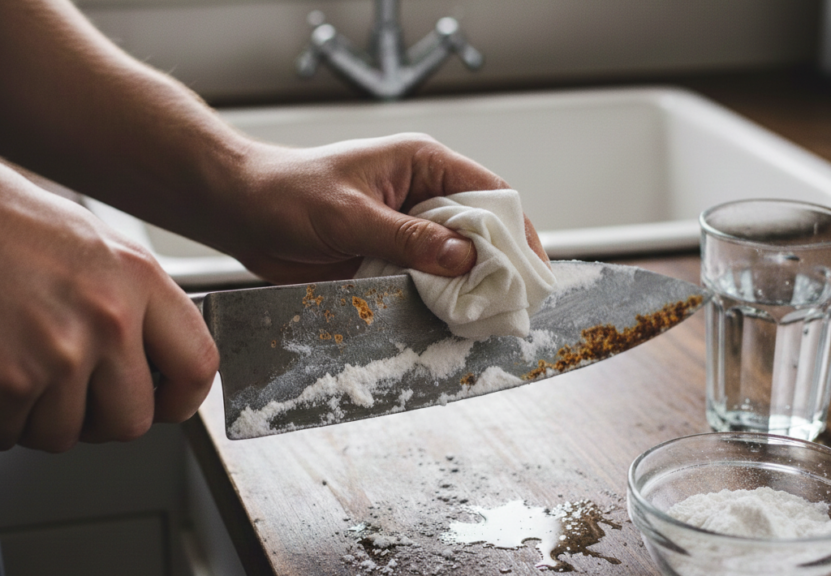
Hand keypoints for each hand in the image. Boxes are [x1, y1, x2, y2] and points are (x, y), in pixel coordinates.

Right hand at [0, 166, 217, 451]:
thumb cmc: (13, 227)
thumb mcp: (99, 248)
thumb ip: (139, 304)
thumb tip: (161, 360)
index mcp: (139, 279)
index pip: (197, 364)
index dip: (183, 399)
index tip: (167, 404)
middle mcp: (107, 318)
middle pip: (130, 420)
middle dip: (100, 419)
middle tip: (76, 393)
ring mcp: (57, 352)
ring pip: (63, 434)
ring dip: (40, 418)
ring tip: (24, 368)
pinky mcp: (8, 379)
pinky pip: (12, 433)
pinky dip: (2, 416)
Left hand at [198, 133, 547, 284]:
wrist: (240, 211)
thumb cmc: (287, 194)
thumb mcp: (349, 214)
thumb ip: (406, 237)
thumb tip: (464, 257)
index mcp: (421, 164)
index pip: (488, 192)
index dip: (517, 229)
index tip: (533, 268)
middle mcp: (420, 195)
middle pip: (478, 230)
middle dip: (496, 265)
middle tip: (511, 304)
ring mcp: (404, 228)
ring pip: (452, 259)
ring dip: (465, 287)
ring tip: (484, 319)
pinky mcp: (386, 256)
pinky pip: (423, 278)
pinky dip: (436, 299)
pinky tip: (445, 320)